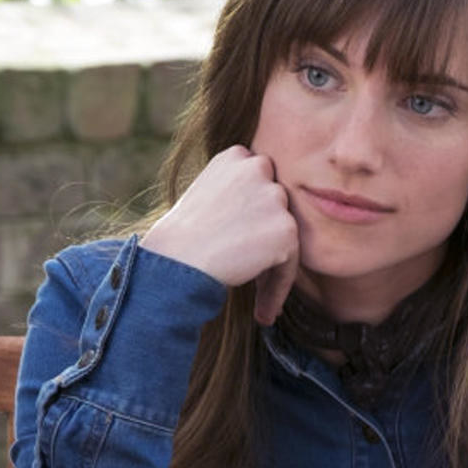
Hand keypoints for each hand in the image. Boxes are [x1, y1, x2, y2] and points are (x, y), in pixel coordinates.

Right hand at [139, 145, 300, 324]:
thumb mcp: (208, 195)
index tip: (243, 239)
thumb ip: (240, 192)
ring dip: (275, 264)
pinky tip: (265, 311)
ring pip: (286, 235)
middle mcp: (258, 168)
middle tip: (250, 266)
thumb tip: (270, 211)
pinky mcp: (286, 228)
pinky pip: (292, 263)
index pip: (261, 183)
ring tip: (258, 296)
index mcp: (236, 156)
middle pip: (278, 208)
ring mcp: (275, 197)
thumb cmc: (183, 238)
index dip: (255, 214)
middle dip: (268, 237)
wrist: (175, 262)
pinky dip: (279, 287)